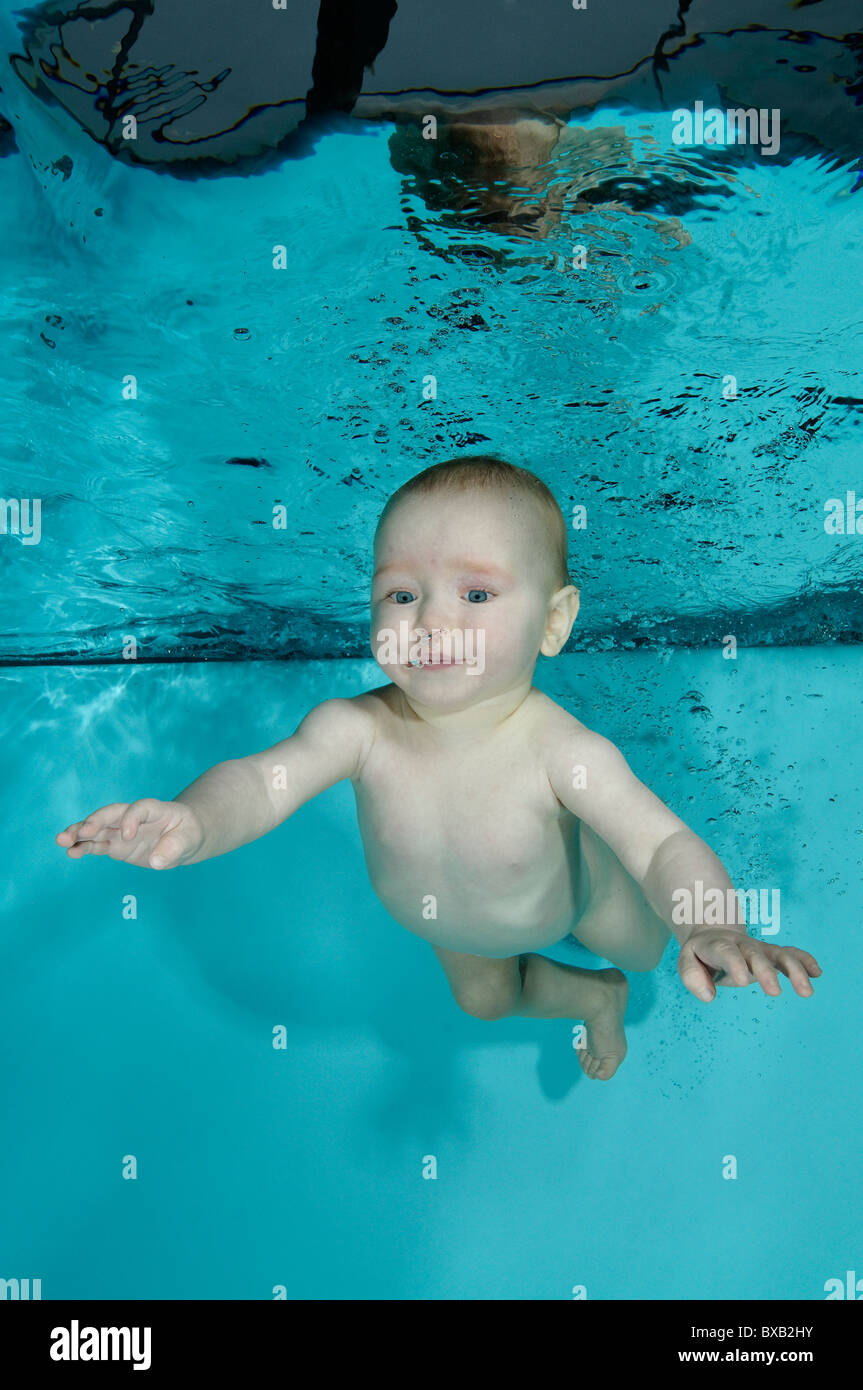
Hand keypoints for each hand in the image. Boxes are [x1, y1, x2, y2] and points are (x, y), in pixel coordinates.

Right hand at [56, 798, 203, 869]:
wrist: (183, 838)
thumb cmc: (188, 833)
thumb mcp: (190, 839)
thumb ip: (174, 848)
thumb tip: (157, 862)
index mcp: (154, 809)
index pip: (139, 809)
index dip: (131, 819)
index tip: (128, 837)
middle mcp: (133, 817)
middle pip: (111, 814)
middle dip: (94, 821)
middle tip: (80, 832)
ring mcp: (122, 831)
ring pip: (98, 829)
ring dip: (79, 833)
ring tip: (62, 840)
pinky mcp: (116, 845)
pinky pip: (97, 845)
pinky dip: (83, 848)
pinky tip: (70, 852)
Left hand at [677, 927, 821, 1002]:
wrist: (714, 933)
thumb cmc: (701, 954)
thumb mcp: (687, 961)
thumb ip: (692, 977)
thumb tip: (708, 996)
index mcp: (718, 945)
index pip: (727, 953)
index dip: (735, 964)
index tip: (742, 980)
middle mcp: (742, 945)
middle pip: (756, 955)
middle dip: (766, 971)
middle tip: (775, 992)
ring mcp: (759, 949)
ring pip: (780, 954)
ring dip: (795, 970)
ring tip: (807, 991)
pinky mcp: (772, 954)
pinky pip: (791, 953)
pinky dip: (805, 960)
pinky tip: (817, 973)